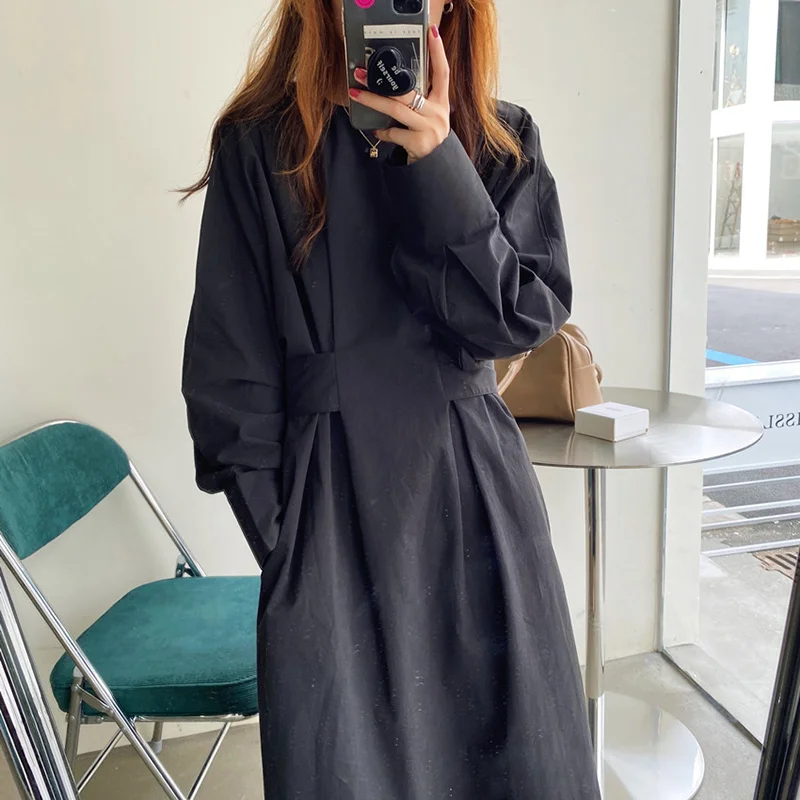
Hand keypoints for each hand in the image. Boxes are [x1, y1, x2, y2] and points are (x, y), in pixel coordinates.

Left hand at [349, 25, 450, 164]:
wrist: (436, 167)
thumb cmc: (426, 136)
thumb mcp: (428, 116)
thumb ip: (417, 100)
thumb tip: (390, 85)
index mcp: (442, 102)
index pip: (442, 72)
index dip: (438, 51)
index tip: (432, 31)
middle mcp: (438, 113)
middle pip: (407, 92)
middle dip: (381, 82)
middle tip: (361, 73)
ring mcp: (430, 129)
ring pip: (396, 110)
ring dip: (373, 101)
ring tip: (356, 93)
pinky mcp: (420, 143)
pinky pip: (394, 132)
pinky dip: (383, 132)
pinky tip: (379, 132)